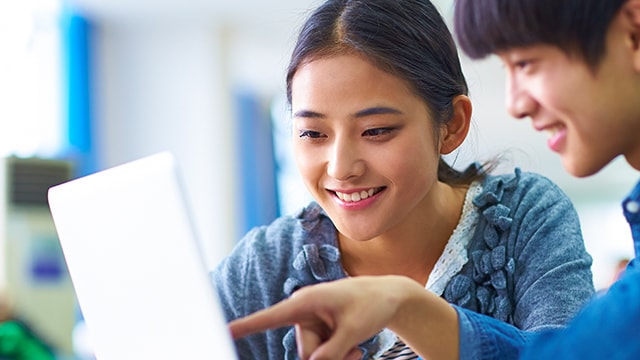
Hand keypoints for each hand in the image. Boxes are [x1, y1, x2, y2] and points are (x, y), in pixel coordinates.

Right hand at [229, 276, 408, 359]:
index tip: (224, 331)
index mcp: (305, 302)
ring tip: (355, 343)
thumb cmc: (371, 305)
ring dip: (336, 356)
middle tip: (353, 349)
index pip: (269, 317)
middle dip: (327, 356)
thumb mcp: (353, 332)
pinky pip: (321, 353)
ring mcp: (311, 321)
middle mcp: (303, 311)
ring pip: (313, 355)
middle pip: (303, 351)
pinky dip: (338, 355)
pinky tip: (354, 346)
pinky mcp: (319, 329)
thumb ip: (331, 353)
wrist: (389, 297)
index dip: (246, 327)